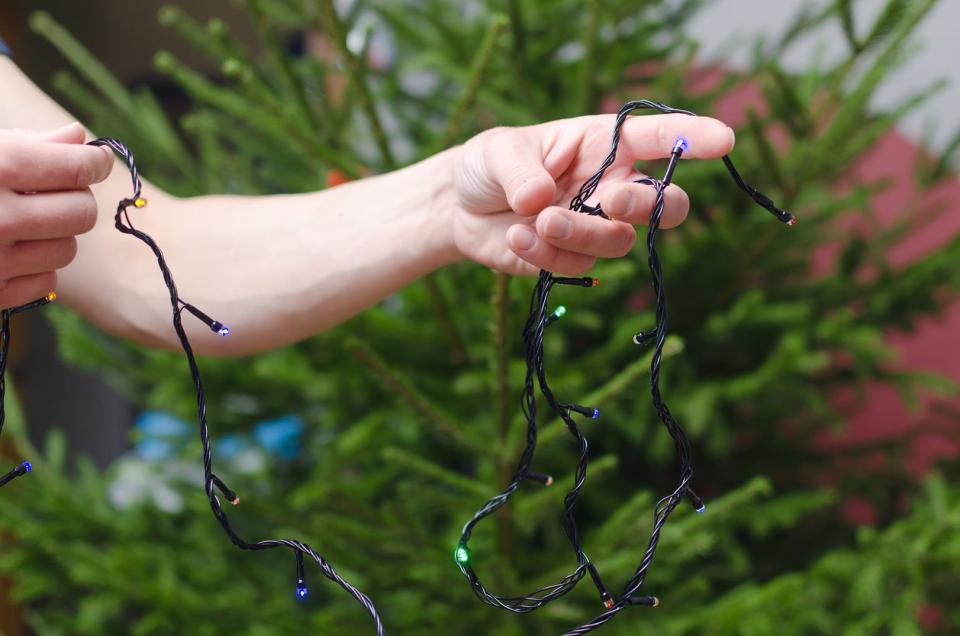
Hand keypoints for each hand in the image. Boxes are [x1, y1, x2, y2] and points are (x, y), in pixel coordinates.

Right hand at [0, 123, 111, 307]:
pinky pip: (46, 281)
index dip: (94, 162)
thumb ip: (30, 142)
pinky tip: (7, 252)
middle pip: (82, 212)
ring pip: (67, 249)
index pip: (78, 167)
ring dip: (54, 236)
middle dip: (74, 201)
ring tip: (22, 224)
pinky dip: (34, 268)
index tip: (93, 162)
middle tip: (51, 195)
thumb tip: (78, 136)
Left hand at [452, 113, 735, 274]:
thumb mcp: (497, 152)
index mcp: (602, 145)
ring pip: (619, 240)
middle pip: (665, 203)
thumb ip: (521, 172)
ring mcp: (595, 227)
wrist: (459, 209)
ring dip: (582, 233)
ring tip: (539, 220)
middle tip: (614, 201)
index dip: (692, 138)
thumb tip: (543, 200)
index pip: (656, 138)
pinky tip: (515, 235)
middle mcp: (609, 186)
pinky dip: (546, 254)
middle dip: (650, 205)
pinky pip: (576, 265)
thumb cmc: (488, 165)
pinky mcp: (571, 260)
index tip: (723, 139)